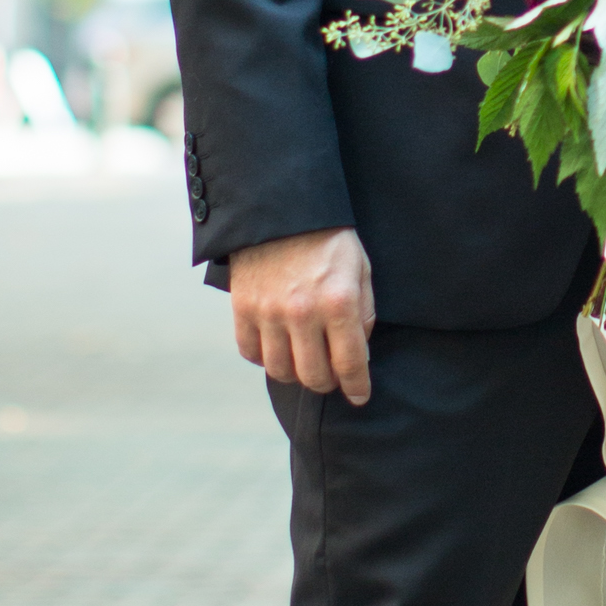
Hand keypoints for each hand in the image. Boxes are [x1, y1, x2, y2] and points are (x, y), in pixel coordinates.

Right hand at [229, 227, 374, 406]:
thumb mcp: (360, 270)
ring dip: (296, 374)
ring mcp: (268, 312)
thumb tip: (358, 354)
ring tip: (304, 361)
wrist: (281, 208)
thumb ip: (363, 314)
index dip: (357, 387)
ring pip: (281, 371)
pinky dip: (265, 358)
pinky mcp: (242, 308)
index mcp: (338, 302)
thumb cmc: (328, 239)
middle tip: (332, 375)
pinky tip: (278, 347)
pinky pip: (251, 353)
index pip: (350, 363)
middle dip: (328, 383)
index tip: (359, 396)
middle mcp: (302, 312)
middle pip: (314, 376)